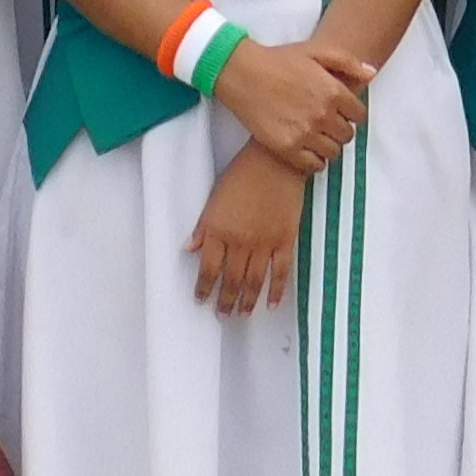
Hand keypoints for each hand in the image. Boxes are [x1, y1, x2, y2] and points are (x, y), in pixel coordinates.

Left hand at [191, 142, 309, 312]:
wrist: (275, 160)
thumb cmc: (241, 174)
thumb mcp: (214, 197)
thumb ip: (203, 227)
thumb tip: (190, 249)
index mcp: (219, 229)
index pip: (209, 268)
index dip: (204, 286)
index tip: (201, 299)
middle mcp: (240, 241)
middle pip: (231, 279)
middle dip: (225, 300)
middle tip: (222, 315)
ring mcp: (265, 242)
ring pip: (254, 281)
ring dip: (247, 301)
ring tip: (242, 315)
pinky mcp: (285, 239)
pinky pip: (281, 272)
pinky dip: (276, 291)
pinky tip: (272, 304)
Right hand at [212, 32, 373, 173]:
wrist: (244, 74)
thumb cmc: (280, 60)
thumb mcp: (316, 51)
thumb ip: (347, 62)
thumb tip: (372, 74)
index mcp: (333, 91)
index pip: (359, 115)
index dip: (351, 112)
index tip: (340, 110)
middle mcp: (322, 115)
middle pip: (347, 135)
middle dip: (340, 128)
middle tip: (326, 122)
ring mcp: (305, 133)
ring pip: (333, 152)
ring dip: (328, 145)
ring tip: (315, 135)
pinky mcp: (287, 148)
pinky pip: (314, 166)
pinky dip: (314, 160)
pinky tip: (306, 148)